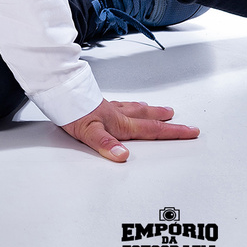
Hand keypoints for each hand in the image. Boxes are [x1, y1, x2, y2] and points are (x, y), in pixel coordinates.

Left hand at [60, 99, 199, 160]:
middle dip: (164, 120)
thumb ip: (106, 144)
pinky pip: (118, 104)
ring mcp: (106, 107)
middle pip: (146, 117)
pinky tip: (122, 105)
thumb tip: (122, 156)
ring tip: (156, 109)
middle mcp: (116, 114)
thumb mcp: (88, 132)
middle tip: (178, 119)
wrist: (56, 90)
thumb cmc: (71, 110)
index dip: (173, 132)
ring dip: (147, 109)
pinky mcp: (95, 102)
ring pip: (132, 108)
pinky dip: (127, 105)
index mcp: (119, 123)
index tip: (190, 131)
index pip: (151, 130)